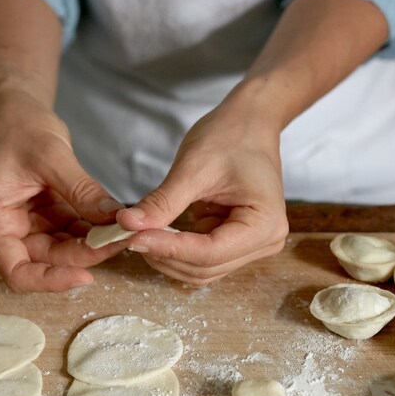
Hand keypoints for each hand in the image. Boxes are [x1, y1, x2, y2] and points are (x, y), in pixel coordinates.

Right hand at [0, 88, 125, 291]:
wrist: (15, 108)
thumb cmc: (18, 127)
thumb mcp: (51, 156)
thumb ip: (82, 191)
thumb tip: (114, 218)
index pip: (18, 273)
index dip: (51, 281)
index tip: (86, 276)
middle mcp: (9, 230)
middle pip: (49, 262)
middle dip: (86, 255)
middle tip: (121, 240)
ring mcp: (31, 224)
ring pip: (66, 250)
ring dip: (95, 244)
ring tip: (124, 229)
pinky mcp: (49, 216)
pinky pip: (75, 232)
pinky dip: (95, 229)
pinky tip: (116, 220)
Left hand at [118, 89, 288, 284]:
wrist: (250, 125)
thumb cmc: (231, 137)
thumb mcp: (194, 167)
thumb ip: (163, 202)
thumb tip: (128, 225)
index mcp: (265, 224)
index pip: (210, 253)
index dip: (169, 248)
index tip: (133, 236)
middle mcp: (266, 242)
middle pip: (205, 268)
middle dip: (165, 254)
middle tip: (130, 233)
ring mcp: (254, 246)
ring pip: (202, 270)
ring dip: (168, 256)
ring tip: (142, 231)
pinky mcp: (239, 243)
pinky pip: (203, 259)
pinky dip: (176, 250)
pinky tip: (159, 230)